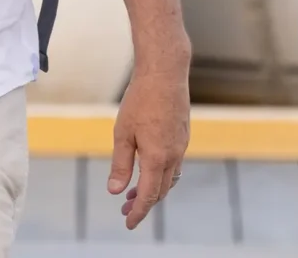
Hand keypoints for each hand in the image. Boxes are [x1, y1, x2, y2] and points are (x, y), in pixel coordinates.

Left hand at [107, 67, 190, 229]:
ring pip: (169, 179)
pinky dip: (161, 174)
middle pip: (160, 191)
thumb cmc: (140, 100)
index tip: (128, 223)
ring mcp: (181, 146)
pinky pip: (174, 165)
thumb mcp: (123, 133)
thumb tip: (116, 191)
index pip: (149, 196)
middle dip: (143, 204)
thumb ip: (121, 164)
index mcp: (157, 158)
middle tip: (125, 210)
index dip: (138, 212)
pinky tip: (149, 169)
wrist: (165, 75)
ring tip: (134, 194)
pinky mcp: (182, 136)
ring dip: (153, 189)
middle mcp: (173, 156)